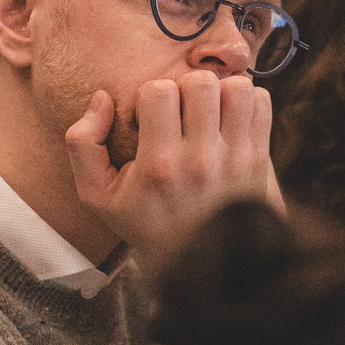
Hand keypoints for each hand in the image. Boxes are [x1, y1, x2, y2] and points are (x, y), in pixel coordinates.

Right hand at [65, 71, 274, 265]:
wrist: (201, 261)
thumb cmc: (145, 220)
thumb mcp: (96, 195)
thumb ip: (83, 144)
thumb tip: (101, 98)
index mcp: (158, 166)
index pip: (159, 91)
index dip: (151, 95)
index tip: (151, 117)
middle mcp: (200, 160)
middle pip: (200, 84)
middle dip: (186, 88)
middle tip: (181, 111)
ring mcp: (235, 159)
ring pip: (237, 88)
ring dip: (220, 92)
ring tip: (207, 112)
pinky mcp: (259, 159)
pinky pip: (261, 102)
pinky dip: (246, 101)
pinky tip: (228, 120)